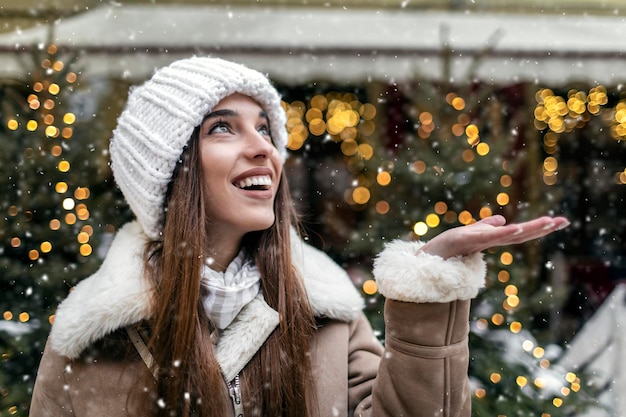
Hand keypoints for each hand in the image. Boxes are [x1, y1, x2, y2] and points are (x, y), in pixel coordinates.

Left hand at [418, 215, 569, 258]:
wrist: (426, 261)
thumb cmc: (446, 249)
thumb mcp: (469, 233)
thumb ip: (485, 227)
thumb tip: (502, 219)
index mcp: (491, 239)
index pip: (519, 232)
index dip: (539, 228)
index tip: (560, 221)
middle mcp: (488, 242)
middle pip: (520, 234)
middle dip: (542, 228)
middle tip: (565, 221)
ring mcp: (478, 243)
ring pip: (508, 236)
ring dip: (529, 229)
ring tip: (549, 222)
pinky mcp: (466, 241)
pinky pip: (487, 237)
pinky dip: (502, 233)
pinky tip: (515, 227)